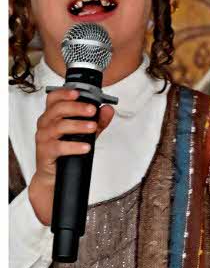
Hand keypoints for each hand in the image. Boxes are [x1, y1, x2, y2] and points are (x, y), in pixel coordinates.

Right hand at [28, 88, 113, 225]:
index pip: (53, 98)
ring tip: (93, 128)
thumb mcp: (86, 132)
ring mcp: (44, 137)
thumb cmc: (66, 149)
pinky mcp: (45, 151)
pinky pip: (58, 146)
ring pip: (58, 126)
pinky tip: (86, 146)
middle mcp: (45, 124)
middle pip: (57, 110)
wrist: (54, 174)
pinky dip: (73, 146)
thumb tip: (108, 109)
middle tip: (92, 111)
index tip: (78, 93)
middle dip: (76, 108)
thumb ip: (98, 120)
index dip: (64, 93)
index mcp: (53, 115)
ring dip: (78, 126)